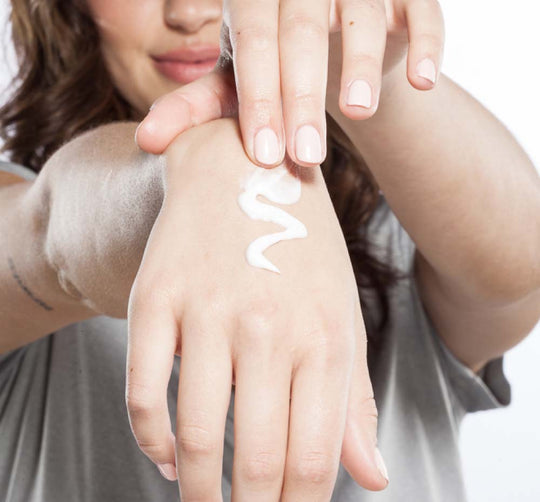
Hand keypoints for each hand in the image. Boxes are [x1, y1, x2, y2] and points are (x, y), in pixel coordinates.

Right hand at [126, 117, 388, 499]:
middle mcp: (269, 328)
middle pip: (258, 462)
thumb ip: (353, 401)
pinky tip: (168, 457)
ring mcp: (208, 311)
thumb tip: (374, 479)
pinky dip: (151, 442)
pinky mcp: (156, 297)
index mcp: (324, 338)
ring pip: (197, 439)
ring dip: (199, 493)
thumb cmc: (301, 253)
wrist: (246, 173)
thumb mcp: (341, 317)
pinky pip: (144, 394)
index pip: (314, 462)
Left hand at [135, 0, 443, 166]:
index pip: (252, 43)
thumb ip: (194, 106)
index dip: (259, 97)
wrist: (327, 38)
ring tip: (358, 113)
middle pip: (299, 33)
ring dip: (360, 62)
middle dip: (303, 97)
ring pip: (358, 12)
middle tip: (306, 156)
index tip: (266, 155)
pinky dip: (425, 41)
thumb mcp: (234, 79)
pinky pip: (420, 7)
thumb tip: (146, 143)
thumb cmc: (272, 61)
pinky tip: (425, 82)